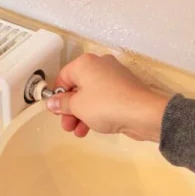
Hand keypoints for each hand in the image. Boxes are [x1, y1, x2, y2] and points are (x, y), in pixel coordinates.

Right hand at [47, 54, 170, 141]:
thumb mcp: (77, 106)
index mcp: (85, 63)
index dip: (57, 96)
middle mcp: (100, 64)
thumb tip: (51, 102)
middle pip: (77, 87)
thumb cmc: (106, 105)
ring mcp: (114, 76)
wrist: (143, 113)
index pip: (63, 77)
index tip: (57, 112)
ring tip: (79, 132)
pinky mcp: (125, 88)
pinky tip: (92, 128)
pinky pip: (104, 99)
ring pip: (91, 95)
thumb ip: (61, 103)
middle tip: (67, 126)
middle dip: (70, 109)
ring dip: (81, 114)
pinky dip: (96, 112)